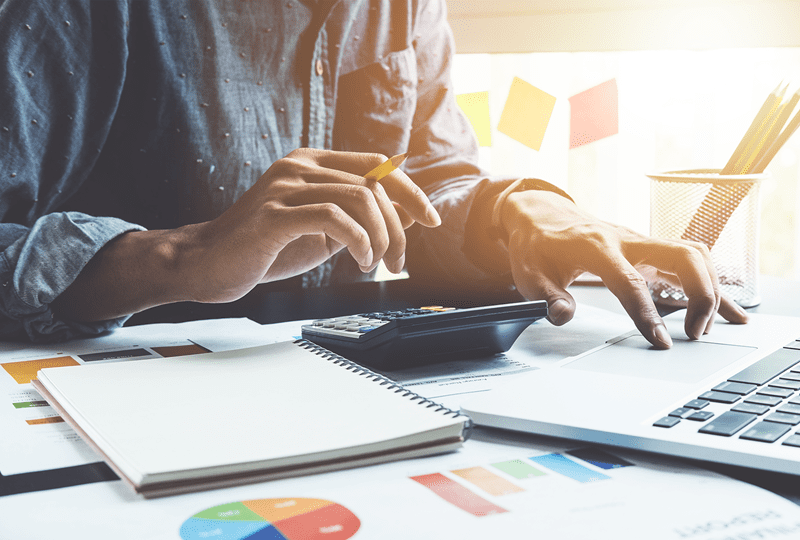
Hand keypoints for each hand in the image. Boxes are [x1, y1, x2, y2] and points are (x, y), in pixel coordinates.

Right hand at [184, 148, 440, 301]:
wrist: (208, 265)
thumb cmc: (265, 249)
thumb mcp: (323, 231)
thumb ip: (358, 217)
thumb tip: (405, 215)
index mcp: (312, 164)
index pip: (376, 164)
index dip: (410, 191)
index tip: (431, 220)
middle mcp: (299, 166)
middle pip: (373, 183)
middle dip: (398, 227)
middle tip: (397, 262)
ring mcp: (284, 186)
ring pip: (359, 198)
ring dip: (380, 237)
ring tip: (374, 265)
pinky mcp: (273, 214)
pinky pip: (333, 216)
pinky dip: (358, 239)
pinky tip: (359, 259)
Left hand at [499, 189, 748, 347]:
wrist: (541, 214)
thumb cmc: (537, 245)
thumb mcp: (530, 274)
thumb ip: (548, 296)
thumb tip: (562, 315)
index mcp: (596, 246)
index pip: (629, 281)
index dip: (646, 313)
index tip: (660, 341)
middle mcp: (626, 238)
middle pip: (682, 255)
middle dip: (700, 294)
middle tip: (694, 332)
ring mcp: (642, 240)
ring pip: (693, 253)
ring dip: (710, 287)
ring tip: (708, 326)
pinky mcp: (648, 247)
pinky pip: (689, 258)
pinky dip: (710, 281)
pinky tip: (725, 307)